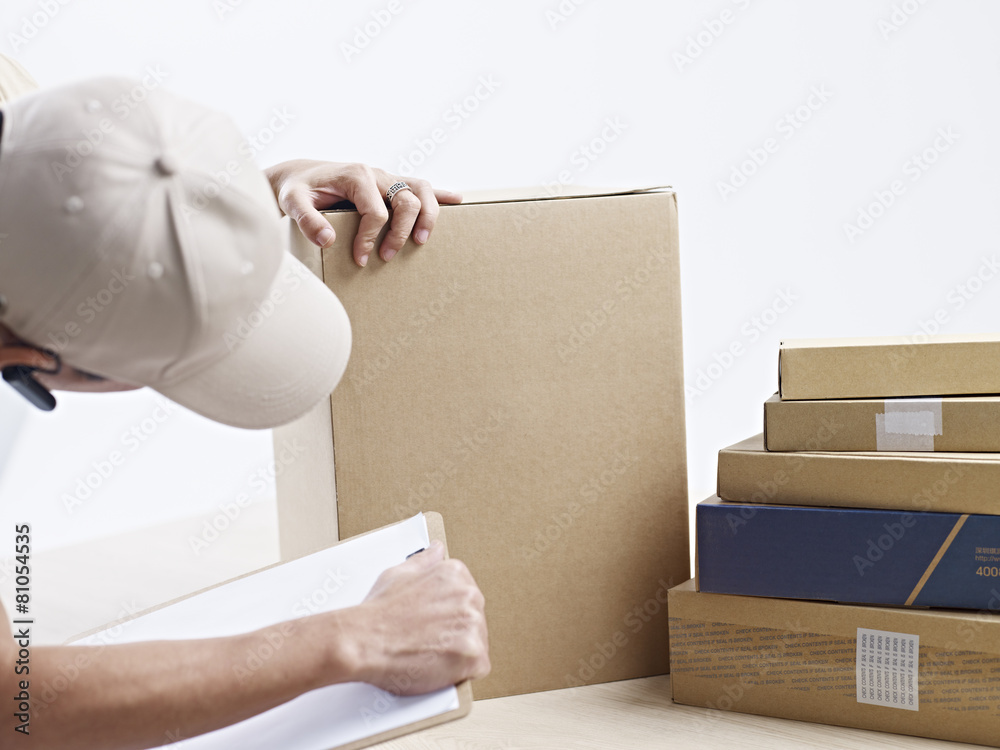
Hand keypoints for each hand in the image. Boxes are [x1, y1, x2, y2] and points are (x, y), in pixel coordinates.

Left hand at [265, 160, 461, 266]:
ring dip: (428, 216)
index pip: (375, 211)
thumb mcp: (292, 202)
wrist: (299, 176)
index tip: (360, 259)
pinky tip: (457, 201)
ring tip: (423, 241)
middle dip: (400, 233)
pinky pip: (420, 186)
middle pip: (405, 201)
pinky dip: (440, 194)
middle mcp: (375, 173)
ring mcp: (386, 176)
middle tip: (386, 257)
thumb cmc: (296, 190)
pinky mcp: (391, 182)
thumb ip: (307, 220)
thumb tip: (328, 241)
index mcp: (355, 175)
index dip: (370, 239)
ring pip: (420, 190)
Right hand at [338, 540, 489, 694]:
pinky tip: (437, 667)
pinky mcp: (473, 654)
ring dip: (457, 653)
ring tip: (428, 653)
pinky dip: (460, 673)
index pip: (467, 598)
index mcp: (455, 574)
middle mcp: (469, 595)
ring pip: (477, 644)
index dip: (447, 615)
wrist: (362, 641)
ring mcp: (472, 625)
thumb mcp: (399, 573)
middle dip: (454, 634)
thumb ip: (424, 561)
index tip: (433, 623)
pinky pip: (478, 668)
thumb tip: (436, 550)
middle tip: (426, 640)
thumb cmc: (377, 613)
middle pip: (474, 621)